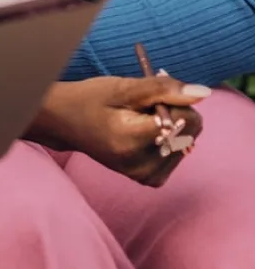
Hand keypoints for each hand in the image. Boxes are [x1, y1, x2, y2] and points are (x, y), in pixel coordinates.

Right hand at [27, 76, 208, 187]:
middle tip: (140, 106)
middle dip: (173, 113)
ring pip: (186, 143)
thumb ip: (162, 89)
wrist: (63, 123)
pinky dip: (167, 140)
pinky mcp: (149, 180)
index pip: (185, 120)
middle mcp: (142, 165)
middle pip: (189, 132)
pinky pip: (177, 155)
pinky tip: (144, 134)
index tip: (149, 93)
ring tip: (138, 120)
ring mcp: (146, 176)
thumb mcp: (121, 88)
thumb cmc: (90, 99)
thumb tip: (204, 93)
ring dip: (171, 126)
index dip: (172, 100)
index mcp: (132, 140)